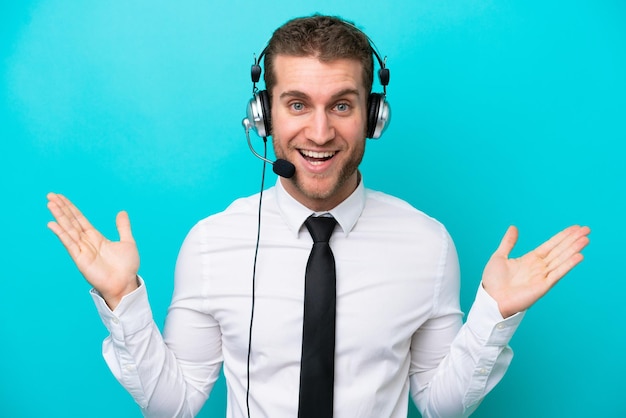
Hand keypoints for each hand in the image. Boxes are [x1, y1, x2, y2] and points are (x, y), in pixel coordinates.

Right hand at [47, 193, 139, 309]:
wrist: (126, 284)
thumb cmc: (126, 267)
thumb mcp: (127, 242)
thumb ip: (122, 227)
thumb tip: (121, 212)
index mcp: (96, 237)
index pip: (80, 219)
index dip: (71, 208)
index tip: (61, 197)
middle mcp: (87, 242)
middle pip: (71, 221)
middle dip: (61, 208)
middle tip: (50, 195)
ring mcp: (82, 250)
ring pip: (68, 229)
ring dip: (59, 216)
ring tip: (50, 203)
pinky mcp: (80, 259)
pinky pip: (69, 244)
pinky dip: (61, 234)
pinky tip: (53, 224)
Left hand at [482, 225, 589, 317]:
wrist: (491, 299)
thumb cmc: (493, 281)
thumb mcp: (500, 256)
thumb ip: (508, 242)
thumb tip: (513, 227)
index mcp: (530, 259)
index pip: (550, 245)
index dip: (562, 236)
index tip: (575, 228)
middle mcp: (539, 267)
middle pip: (559, 250)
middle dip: (572, 240)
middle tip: (587, 229)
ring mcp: (542, 276)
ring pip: (561, 259)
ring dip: (573, 249)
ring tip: (585, 239)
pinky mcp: (543, 286)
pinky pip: (557, 273)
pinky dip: (568, 265)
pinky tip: (578, 256)